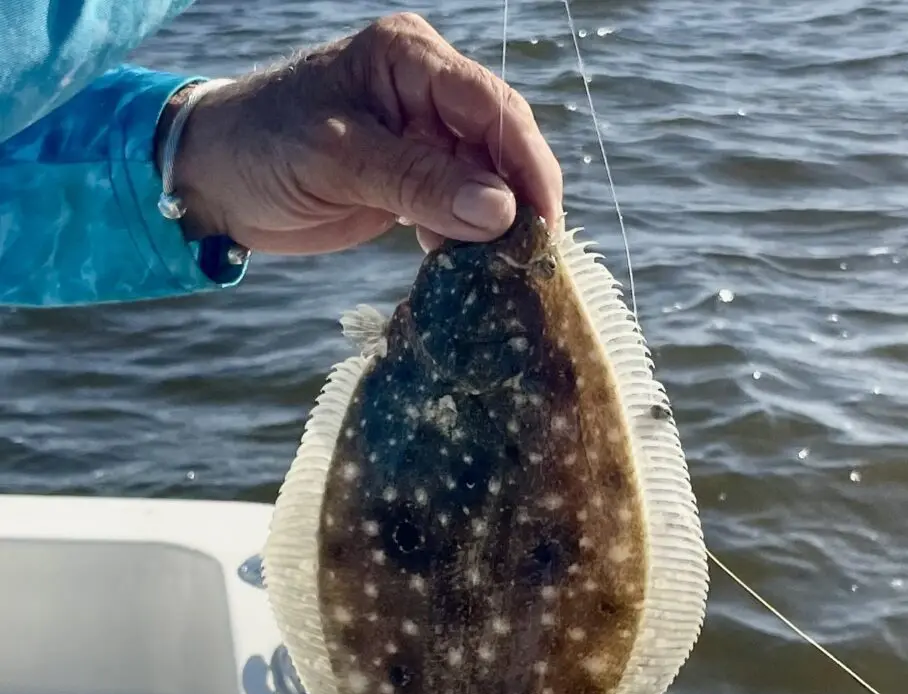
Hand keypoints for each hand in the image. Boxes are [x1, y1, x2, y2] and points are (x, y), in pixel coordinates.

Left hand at [161, 13, 562, 255]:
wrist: (212, 178)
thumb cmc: (260, 148)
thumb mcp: (337, 160)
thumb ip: (419, 182)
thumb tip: (502, 211)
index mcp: (409, 60)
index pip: (492, 106)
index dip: (528, 164)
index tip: (544, 223)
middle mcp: (424, 91)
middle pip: (500, 143)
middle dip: (519, 198)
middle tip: (530, 257)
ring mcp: (420, 135)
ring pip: (485, 179)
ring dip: (496, 223)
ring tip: (501, 268)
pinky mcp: (411, 177)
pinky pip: (459, 205)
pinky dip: (467, 236)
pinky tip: (462, 264)